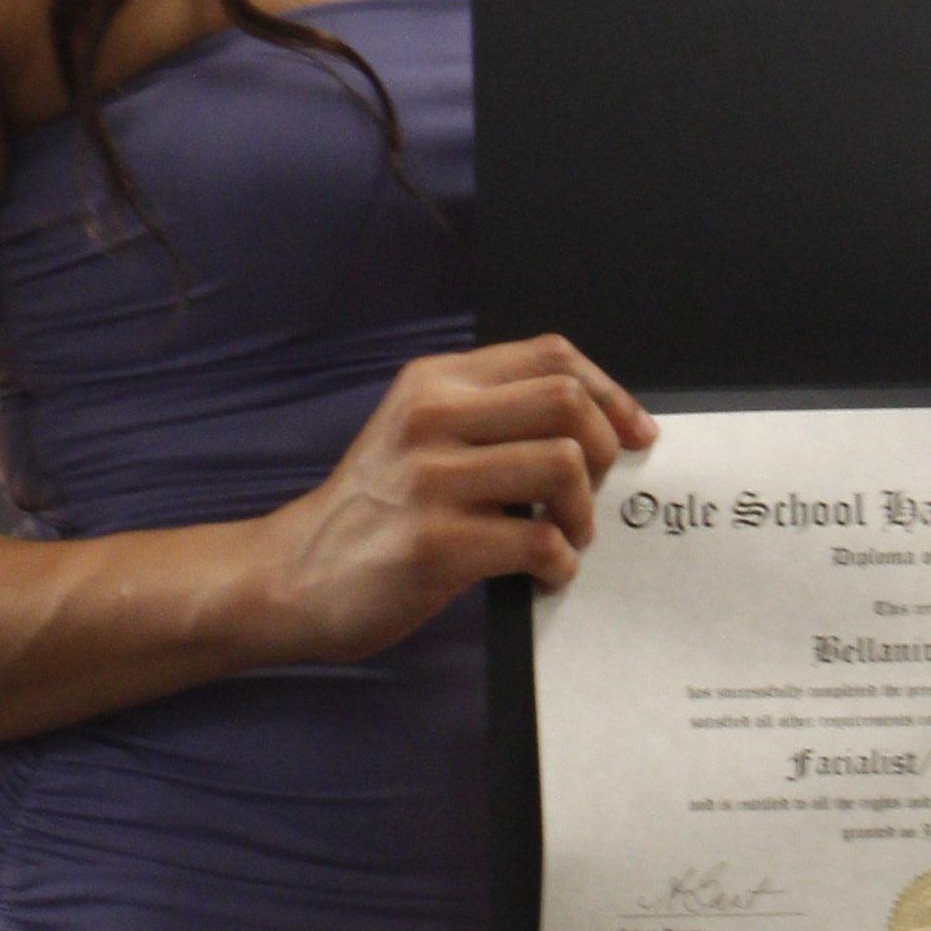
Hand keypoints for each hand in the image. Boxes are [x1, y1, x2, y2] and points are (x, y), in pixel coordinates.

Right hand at [250, 335, 657, 659]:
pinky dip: (559, 565)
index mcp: (434, 382)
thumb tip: (598, 423)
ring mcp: (431, 480)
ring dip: (583, 514)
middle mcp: (431, 418)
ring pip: (561, 465)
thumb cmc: (375, 508)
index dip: (610, 393)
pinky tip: (544, 575)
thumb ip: (488, 414)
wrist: (295, 575)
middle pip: (565, 400)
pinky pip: (538, 543)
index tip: (636, 434)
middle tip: (589, 494)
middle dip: (603, 451)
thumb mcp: (417, 432)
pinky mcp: (435, 545)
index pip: (551, 355)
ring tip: (566, 538)